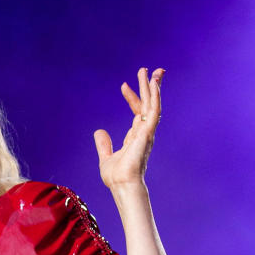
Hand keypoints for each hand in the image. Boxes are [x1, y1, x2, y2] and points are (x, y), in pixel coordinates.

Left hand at [94, 68, 163, 193]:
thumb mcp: (106, 157)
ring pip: (153, 104)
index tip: (123, 85)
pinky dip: (155, 97)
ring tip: (153, 71)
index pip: (137, 112)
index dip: (132, 98)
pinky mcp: (148, 133)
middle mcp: (145, 132)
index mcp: (136, 136)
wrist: (121, 185)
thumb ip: (104, 144)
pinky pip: (154, 112)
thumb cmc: (117, 177)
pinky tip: (154, 84)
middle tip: (146, 69)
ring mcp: (148, 132)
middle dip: (149, 87)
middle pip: (149, 104)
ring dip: (153, 87)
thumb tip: (99, 131)